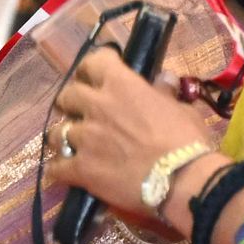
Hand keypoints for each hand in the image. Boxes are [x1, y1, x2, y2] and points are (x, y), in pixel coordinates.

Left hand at [45, 48, 224, 238]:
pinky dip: (58, 169)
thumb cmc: (188, 141)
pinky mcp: (80, 169)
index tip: (95, 75)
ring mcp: (85, 138)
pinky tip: (65, 172)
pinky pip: (55, 167)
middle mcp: (96, 106)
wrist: (184, 180)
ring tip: (71, 145)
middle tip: (81, 112)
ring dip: (62, 137)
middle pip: (67, 96)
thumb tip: (163, 79)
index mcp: (121, 85)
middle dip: (72, 103)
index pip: (92, 63)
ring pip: (55, 132)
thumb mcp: (182, 110)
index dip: (91, 68)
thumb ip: (164, 94)